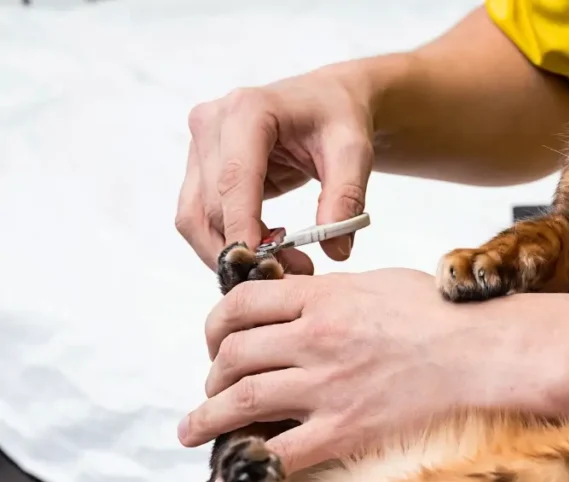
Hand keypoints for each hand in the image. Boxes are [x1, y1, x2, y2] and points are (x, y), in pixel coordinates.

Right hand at [175, 64, 374, 271]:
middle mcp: (211, 122)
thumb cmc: (338, 118)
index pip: (235, 179)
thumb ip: (346, 197)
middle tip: (291, 273)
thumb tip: (336, 251)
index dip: (243, 228)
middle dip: (244, 248)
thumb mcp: (354, 153)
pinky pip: (200, 216)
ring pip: (194, 216)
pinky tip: (267, 248)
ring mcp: (198, 144)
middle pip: (210, 205)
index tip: (263, 268)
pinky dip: (227, 241)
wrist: (326, 100)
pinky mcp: (198, 166)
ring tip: (281, 265)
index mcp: (248, 110)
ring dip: (229, 251)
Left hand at [176, 269, 487, 476]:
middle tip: (213, 384)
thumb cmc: (440, 313)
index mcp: (321, 298)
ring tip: (194, 426)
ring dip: (208, 416)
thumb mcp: (377, 283)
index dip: (216, 323)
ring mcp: (326, 386)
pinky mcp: (343, 428)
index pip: (240, 304)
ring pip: (241, 400)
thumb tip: (301, 305)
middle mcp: (314, 339)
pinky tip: (226, 474)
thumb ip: (330, 294)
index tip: (216, 337)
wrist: (481, 351)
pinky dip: (244, 465)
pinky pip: (279, 453)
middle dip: (212, 372)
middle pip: (233, 354)